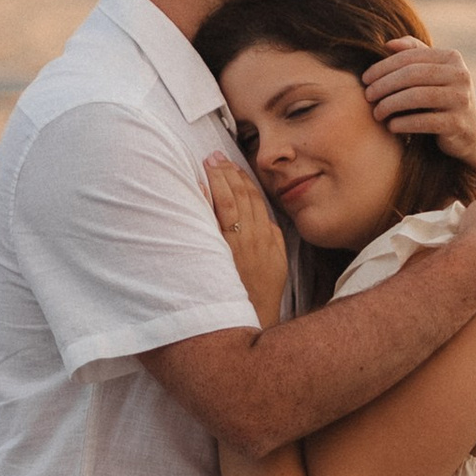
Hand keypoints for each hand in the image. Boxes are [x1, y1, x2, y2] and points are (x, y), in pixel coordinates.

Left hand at [204, 151, 288, 328]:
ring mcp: (239, 245)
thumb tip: (266, 221)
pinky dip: (208, 201)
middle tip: (216, 156)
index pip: (257, 200)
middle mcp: (255, 237)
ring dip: (220, 180)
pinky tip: (198, 187)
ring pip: (231, 203)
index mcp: (269, 237)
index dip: (244, 180)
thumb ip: (272, 239)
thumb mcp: (276, 263)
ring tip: (209, 163)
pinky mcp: (225, 254)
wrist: (253, 319)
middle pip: (243, 196)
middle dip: (230, 173)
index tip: (233, 165)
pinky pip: (216, 222)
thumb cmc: (261, 293)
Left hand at [362, 35, 475, 159]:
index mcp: (452, 58)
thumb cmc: (441, 97)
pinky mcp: (458, 124)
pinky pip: (424, 122)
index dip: (383, 67)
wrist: (469, 132)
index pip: (410, 57)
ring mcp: (462, 100)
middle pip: (412, 75)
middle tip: (367, 96)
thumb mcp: (432, 72)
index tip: (365, 79)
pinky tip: (391, 126)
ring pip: (417, 97)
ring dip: (390, 105)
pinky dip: (403, 123)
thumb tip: (388, 44)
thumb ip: (413, 53)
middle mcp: (460, 75)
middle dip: (384, 85)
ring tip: (377, 113)